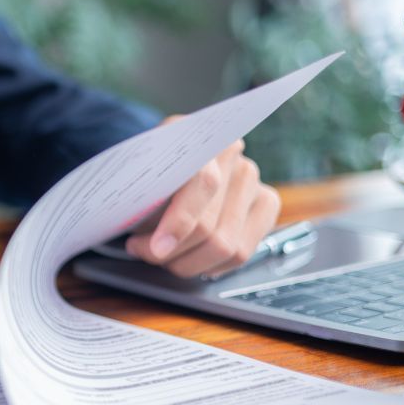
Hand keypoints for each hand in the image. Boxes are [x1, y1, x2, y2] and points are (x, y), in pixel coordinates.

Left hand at [124, 129, 279, 279]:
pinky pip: (243, 252)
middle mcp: (233, 156)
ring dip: (188, 263)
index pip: (202, 184)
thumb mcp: (138, 178)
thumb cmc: (149, 172)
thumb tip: (150, 240)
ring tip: (163, 255)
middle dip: (172, 252)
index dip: (179, 222)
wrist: (169, 159)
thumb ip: (143, 202)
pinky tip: (190, 258)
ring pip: (227, 246)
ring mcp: (253, 180)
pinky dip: (212, 265)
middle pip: (211, 226)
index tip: (157, 249)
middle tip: (144, 251)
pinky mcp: (266, 202)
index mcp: (201, 139)